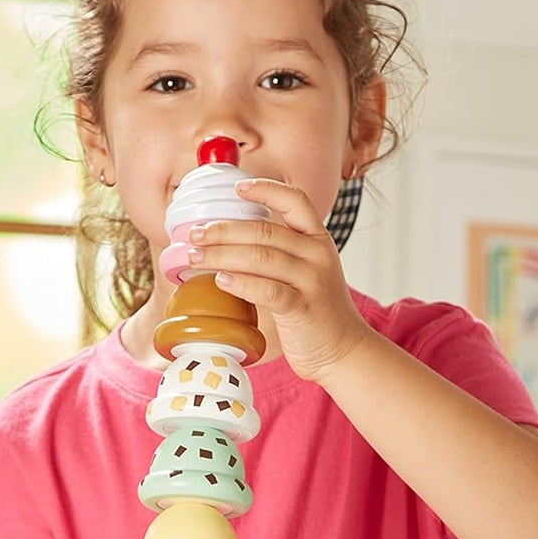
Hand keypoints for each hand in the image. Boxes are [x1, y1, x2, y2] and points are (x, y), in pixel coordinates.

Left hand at [185, 178, 371, 381]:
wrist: (344, 349)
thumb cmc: (316, 311)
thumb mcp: (307, 271)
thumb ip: (280, 253)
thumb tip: (226, 239)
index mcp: (318, 240)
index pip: (296, 201)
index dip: (266, 189)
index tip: (236, 188)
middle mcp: (318, 255)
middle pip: (265, 231)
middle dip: (223, 230)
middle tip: (194, 234)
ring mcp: (313, 282)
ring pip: (261, 258)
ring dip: (222, 254)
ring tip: (195, 257)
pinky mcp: (303, 309)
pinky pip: (267, 290)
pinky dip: (241, 283)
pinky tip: (220, 281)